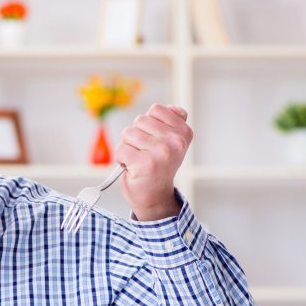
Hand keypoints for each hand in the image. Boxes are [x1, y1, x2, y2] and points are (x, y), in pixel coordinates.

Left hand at [115, 103, 191, 220]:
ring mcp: (161, 152)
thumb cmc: (158, 168)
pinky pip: (121, 149)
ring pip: (128, 134)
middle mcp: (175, 141)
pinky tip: (132, 167)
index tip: (154, 141)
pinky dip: (121, 158)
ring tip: (138, 160)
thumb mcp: (172, 143)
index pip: (155, 110)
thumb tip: (172, 108)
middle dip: (136, 136)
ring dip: (128, 147)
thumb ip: (172, 123)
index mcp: (184, 132)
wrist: (154, 197)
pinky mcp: (144, 163)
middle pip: (140, 120)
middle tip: (145, 153)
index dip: (148, 125)